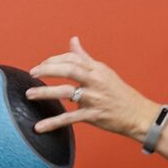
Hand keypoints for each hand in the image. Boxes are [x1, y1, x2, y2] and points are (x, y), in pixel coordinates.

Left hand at [26, 37, 154, 140]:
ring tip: (29, 94)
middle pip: (69, 69)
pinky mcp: (93, 115)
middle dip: (47, 70)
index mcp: (97, 69)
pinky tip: (39, 127)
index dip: (54, 60)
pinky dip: (53, 123)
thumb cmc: (120, 93)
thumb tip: (73, 40)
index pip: (72, 58)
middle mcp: (95, 81)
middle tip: (32, 73)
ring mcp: (94, 98)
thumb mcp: (103, 72)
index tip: (41, 65)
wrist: (138, 115)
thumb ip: (85, 58)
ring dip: (45, 93)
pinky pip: (69, 119)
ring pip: (66, 92)